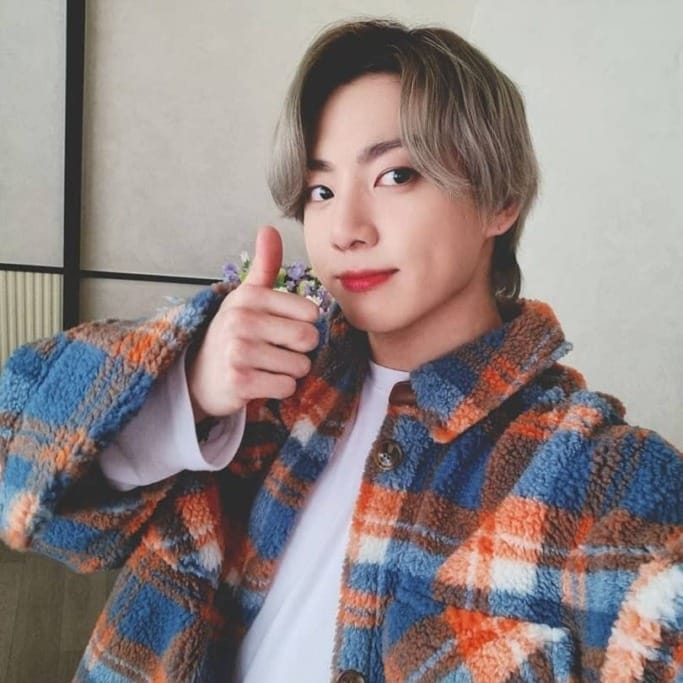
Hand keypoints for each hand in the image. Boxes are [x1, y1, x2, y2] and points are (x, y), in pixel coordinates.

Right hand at [187, 226, 319, 420]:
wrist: (199, 376)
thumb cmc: (233, 333)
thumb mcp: (247, 296)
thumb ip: (265, 265)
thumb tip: (269, 228)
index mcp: (249, 297)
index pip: (310, 313)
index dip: (303, 325)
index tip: (281, 329)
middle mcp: (242, 320)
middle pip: (308, 339)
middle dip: (300, 350)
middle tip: (277, 351)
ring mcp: (239, 352)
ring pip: (300, 366)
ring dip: (290, 371)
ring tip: (266, 366)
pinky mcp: (240, 382)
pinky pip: (286, 387)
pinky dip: (280, 389)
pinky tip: (261, 383)